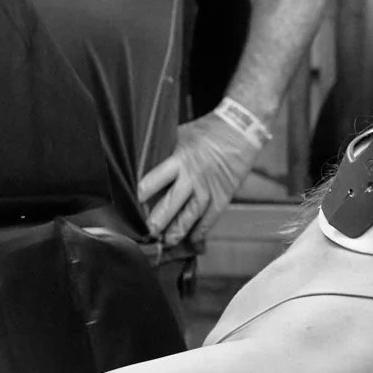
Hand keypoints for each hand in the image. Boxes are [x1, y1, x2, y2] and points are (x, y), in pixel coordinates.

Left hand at [139, 109, 262, 248]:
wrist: (239, 132)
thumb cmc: (208, 132)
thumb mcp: (181, 135)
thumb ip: (166, 153)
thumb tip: (145, 164)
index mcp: (180, 159)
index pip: (157, 178)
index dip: (144, 191)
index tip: (132, 203)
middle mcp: (194, 177)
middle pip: (173, 203)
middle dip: (159, 219)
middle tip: (148, 231)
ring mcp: (209, 189)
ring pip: (191, 215)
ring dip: (178, 230)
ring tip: (167, 241)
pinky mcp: (222, 197)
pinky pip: (210, 218)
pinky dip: (201, 230)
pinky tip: (192, 238)